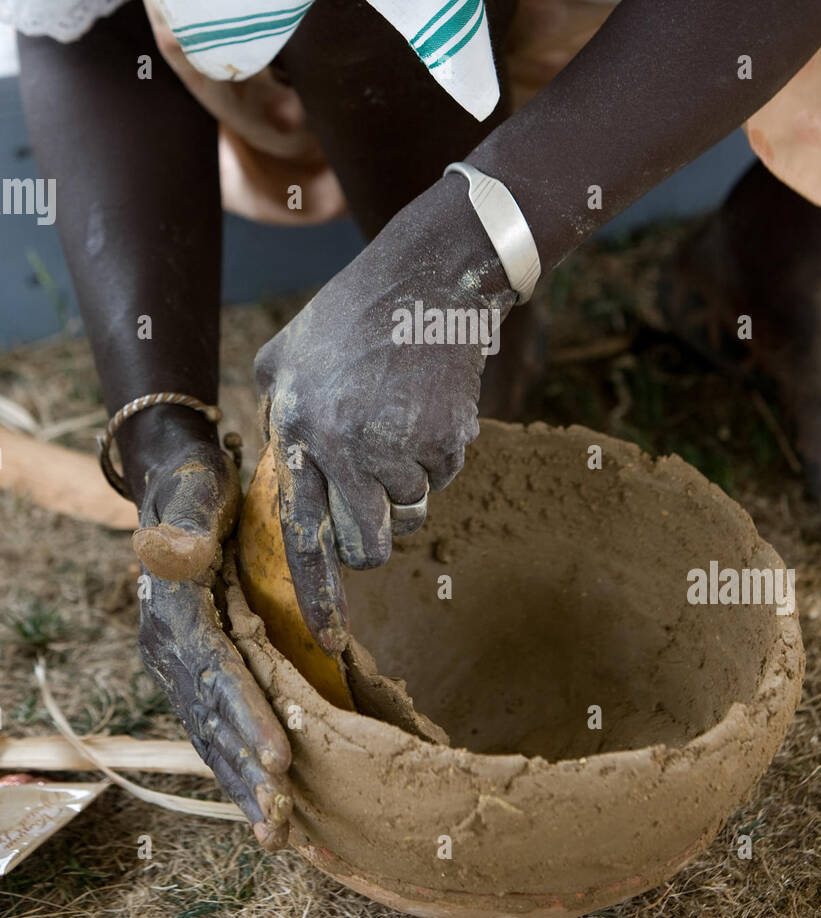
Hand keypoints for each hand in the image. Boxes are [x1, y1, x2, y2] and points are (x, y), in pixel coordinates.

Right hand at [129, 422, 292, 848]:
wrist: (176, 487)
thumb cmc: (196, 488)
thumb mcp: (193, 494)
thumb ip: (186, 527)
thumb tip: (183, 552)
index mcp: (173, 614)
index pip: (213, 673)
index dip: (246, 715)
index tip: (281, 755)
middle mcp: (168, 650)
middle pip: (210, 720)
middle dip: (247, 773)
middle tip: (283, 823)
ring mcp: (178, 667)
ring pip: (212, 736)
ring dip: (244, 786)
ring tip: (279, 835)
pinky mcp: (194, 674)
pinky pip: (217, 728)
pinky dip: (241, 767)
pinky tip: (269, 803)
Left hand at [255, 176, 514, 646]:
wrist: (427, 279)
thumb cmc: (351, 313)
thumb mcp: (287, 355)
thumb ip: (275, 410)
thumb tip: (276, 456)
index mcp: (301, 433)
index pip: (304, 533)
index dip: (319, 592)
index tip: (329, 637)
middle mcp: (346, 451)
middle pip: (369, 547)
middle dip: (374, 537)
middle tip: (378, 501)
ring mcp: (400, 449)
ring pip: (412, 510)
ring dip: (409, 481)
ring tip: (401, 419)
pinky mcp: (447, 441)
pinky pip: (445, 477)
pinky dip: (440, 452)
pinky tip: (428, 404)